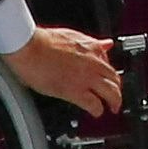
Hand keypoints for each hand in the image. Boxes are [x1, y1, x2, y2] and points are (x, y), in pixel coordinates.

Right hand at [6, 26, 122, 114]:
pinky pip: (94, 104)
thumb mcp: (73, 35)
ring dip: (114, 102)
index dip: (110, 72)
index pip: (109, 61)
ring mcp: (86, 78)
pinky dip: (97, 110)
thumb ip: (92, 42)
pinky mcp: (75, 91)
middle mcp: (93, 63)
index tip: (109, 76)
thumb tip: (107, 43)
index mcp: (91, 47)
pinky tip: (96, 113)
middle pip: (114, 78)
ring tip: (112, 107)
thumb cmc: (43, 41)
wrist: (30, 47)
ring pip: (111, 92)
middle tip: (115, 95)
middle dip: (117, 88)